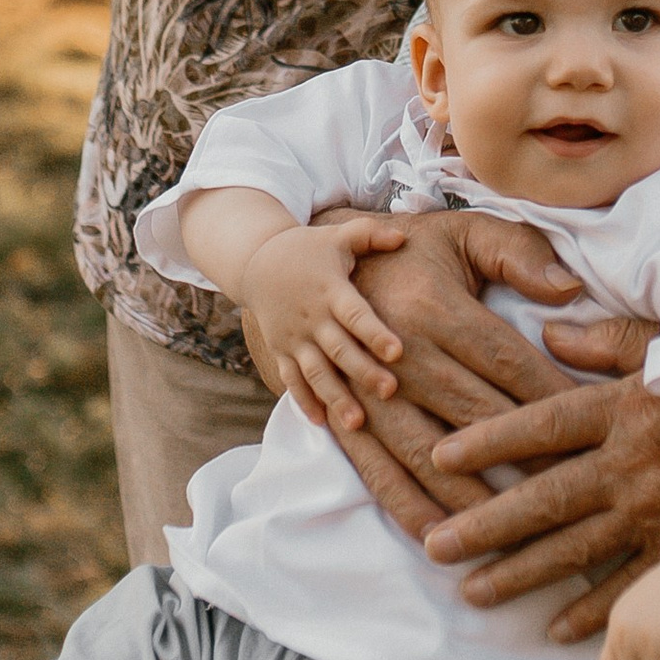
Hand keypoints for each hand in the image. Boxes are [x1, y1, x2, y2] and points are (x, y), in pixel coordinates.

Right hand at [239, 216, 410, 434]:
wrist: (256, 262)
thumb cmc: (308, 250)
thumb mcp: (338, 237)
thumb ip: (370, 236)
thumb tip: (404, 237)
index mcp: (330, 291)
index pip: (355, 315)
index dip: (375, 333)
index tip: (397, 352)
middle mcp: (312, 318)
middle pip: (339, 350)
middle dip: (363, 372)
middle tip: (389, 392)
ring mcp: (294, 339)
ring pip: (315, 372)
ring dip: (335, 397)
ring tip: (357, 423)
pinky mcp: (281, 352)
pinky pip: (291, 380)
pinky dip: (304, 401)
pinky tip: (322, 423)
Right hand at [332, 213, 594, 544]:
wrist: (321, 266)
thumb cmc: (414, 252)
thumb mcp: (466, 232)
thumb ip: (521, 254)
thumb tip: (571, 291)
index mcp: (434, 307)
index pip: (510, 364)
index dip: (555, 399)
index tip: (597, 429)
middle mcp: (399, 354)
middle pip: (478, 418)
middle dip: (528, 459)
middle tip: (576, 493)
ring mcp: (368, 392)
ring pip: (429, 456)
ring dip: (471, 499)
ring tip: (515, 534)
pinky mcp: (345, 418)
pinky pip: (377, 469)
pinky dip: (407, 505)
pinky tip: (438, 535)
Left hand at [423, 343, 659, 636]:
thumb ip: (608, 339)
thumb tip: (551, 330)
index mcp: (624, 409)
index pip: (543, 426)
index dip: (490, 440)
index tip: (439, 455)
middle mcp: (633, 464)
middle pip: (546, 497)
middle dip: (486, 524)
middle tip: (435, 546)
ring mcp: (658, 511)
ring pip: (577, 548)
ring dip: (522, 573)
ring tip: (472, 592)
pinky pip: (632, 586)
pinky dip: (594, 612)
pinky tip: (553, 630)